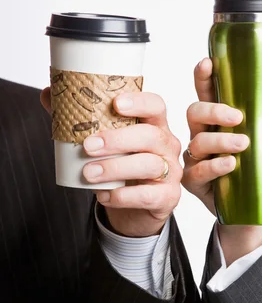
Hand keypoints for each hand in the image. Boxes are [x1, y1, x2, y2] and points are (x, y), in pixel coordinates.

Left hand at [41, 89, 181, 237]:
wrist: (135, 208)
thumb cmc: (121, 167)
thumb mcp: (104, 143)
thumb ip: (80, 119)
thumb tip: (49, 94)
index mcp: (154, 125)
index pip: (156, 106)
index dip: (140, 102)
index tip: (116, 103)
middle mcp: (167, 146)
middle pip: (151, 136)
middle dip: (117, 140)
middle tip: (87, 145)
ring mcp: (171, 172)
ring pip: (149, 165)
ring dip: (115, 168)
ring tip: (88, 173)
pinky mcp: (167, 197)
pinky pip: (148, 195)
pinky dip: (123, 196)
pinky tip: (103, 195)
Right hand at [182, 58, 261, 264]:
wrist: (250, 211)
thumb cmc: (255, 170)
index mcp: (218, 121)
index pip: (207, 93)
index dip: (203, 77)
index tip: (208, 63)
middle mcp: (203, 136)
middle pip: (195, 113)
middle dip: (213, 110)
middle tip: (237, 116)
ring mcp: (196, 159)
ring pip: (197, 142)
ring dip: (220, 140)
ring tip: (243, 144)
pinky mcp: (195, 182)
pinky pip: (198, 171)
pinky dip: (215, 166)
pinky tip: (230, 165)